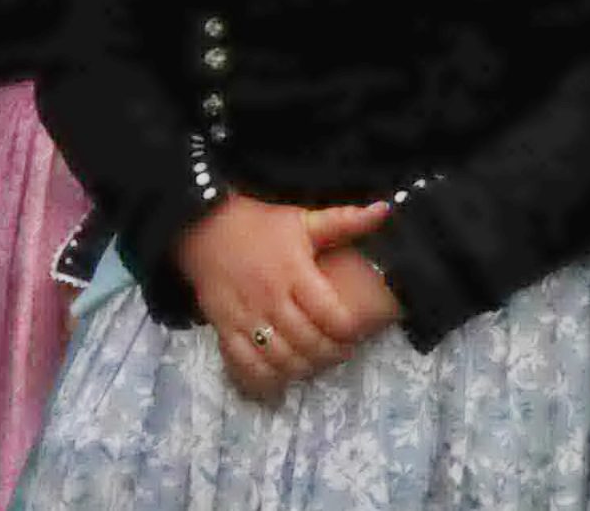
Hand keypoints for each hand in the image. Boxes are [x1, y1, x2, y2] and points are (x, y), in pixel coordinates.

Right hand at [174, 197, 389, 399]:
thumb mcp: (304, 219)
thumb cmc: (261, 225)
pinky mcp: (224, 328)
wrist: (204, 228)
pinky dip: (263, 378)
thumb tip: (385, 209)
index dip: (347, 330)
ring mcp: (246, 316)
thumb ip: (345, 220)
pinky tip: (279, 380)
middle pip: (306, 340)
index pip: (328, 313)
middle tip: (341, 353)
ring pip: (278, 357)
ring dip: (301, 368)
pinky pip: (244, 363)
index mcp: (295, 272)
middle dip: (329, 353)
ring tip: (316, 364)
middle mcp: (271, 298)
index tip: (357, 334)